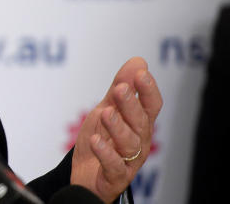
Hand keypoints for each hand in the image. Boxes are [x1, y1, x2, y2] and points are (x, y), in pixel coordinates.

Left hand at [70, 57, 162, 202]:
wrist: (86, 176)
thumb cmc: (100, 142)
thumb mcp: (106, 110)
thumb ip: (120, 89)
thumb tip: (138, 61)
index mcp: (139, 124)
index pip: (151, 105)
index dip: (148, 90)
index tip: (140, 72)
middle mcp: (138, 141)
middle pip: (139, 121)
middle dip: (130, 104)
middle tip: (120, 88)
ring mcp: (128, 160)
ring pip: (128, 143)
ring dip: (117, 127)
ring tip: (105, 113)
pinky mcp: (115, 176)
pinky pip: (114, 165)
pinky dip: (105, 153)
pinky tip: (95, 140)